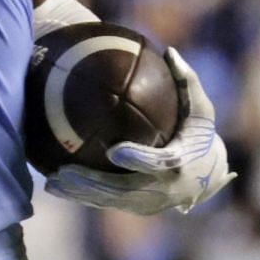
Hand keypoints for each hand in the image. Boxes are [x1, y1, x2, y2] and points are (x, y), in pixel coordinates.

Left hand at [45, 48, 234, 215]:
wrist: (208, 176)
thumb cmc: (199, 134)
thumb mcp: (200, 109)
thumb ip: (187, 81)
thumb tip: (169, 51)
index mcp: (181, 163)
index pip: (159, 163)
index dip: (138, 159)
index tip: (115, 151)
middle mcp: (165, 190)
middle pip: (126, 190)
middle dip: (95, 184)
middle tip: (66, 171)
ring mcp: (151, 203)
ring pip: (112, 202)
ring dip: (82, 194)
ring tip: (51, 182)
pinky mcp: (139, 208)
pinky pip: (108, 203)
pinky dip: (83, 197)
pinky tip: (55, 186)